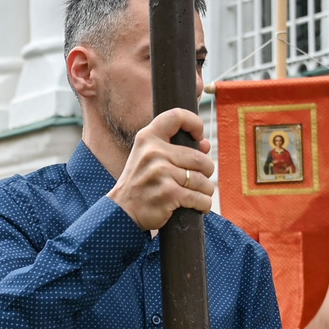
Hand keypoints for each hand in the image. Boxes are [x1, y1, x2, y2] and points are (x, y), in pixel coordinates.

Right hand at [107, 108, 216, 231]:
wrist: (122, 212)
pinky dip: (203, 204)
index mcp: (148, 138)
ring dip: (205, 191)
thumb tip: (206, 145)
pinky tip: (197, 206)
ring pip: (202, 180)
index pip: (177, 116)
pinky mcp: (168, 193)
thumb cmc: (141, 184)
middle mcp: (153, 152)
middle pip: (199, 158)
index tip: (199, 136)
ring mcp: (160, 172)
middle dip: (206, 172)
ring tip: (196, 195)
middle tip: (199, 180)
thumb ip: (176, 148)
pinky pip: (199, 198)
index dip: (195, 123)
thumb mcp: (150, 159)